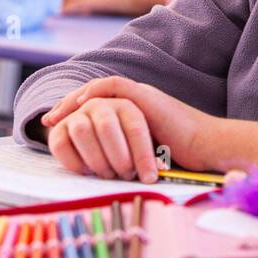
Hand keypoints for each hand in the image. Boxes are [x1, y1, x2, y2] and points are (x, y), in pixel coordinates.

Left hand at [41, 76, 213, 178]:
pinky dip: (94, 93)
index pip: (101, 108)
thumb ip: (128, 156)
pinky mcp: (146, 96)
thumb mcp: (147, 157)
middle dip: (69, 107)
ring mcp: (142, 96)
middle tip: (49, 121)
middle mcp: (138, 101)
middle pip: (96, 95)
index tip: (57, 128)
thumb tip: (106, 172)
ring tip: (57, 115)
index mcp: (138, 114)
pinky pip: (114, 86)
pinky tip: (80, 105)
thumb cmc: (185, 159)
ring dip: (76, 100)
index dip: (77, 115)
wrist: (207, 148)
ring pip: (101, 88)